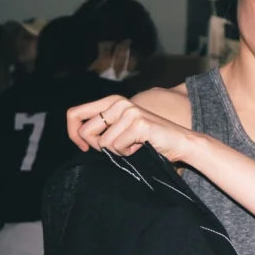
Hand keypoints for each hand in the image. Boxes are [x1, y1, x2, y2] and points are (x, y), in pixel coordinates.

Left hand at [68, 96, 197, 162]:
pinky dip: (127, 153)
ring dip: (117, 150)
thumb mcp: (122, 127)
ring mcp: (129, 112)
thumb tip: (80, 136)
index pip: (74, 113)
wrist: (181, 142)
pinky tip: (141, 147)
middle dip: (97, 146)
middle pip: (86, 131)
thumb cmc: (150, 139)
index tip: (83, 146)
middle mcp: (119, 103)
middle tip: (117, 148)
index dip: (73, 133)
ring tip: (134, 145)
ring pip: (103, 142)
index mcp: (113, 100)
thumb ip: (103, 126)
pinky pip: (117, 147)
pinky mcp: (138, 124)